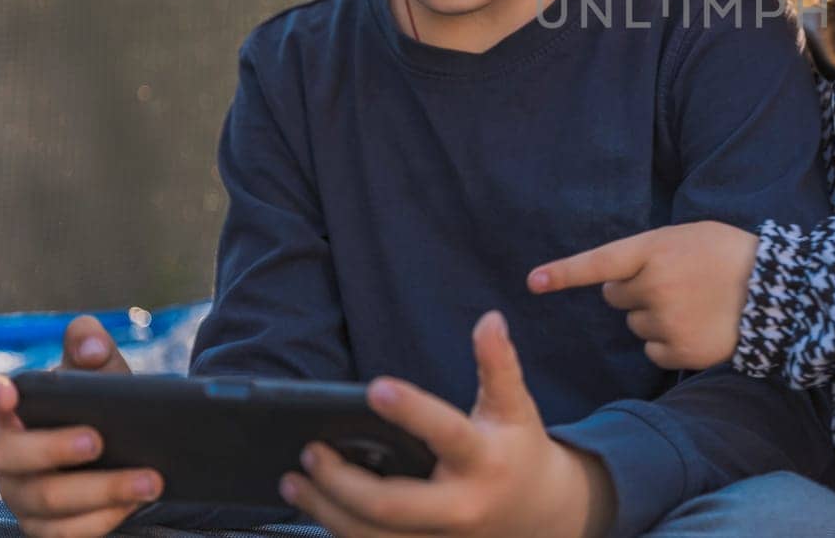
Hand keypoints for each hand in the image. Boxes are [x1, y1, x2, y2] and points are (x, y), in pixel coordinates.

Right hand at [0, 315, 160, 537]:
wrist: (121, 451)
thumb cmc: (99, 406)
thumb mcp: (102, 375)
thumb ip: (95, 350)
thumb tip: (92, 344)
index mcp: (17, 410)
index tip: (5, 391)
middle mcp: (10, 455)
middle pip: (15, 456)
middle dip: (56, 448)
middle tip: (97, 440)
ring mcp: (23, 495)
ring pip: (48, 500)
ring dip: (102, 490)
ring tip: (150, 480)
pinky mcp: (46, 527)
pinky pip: (67, 531)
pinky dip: (104, 518)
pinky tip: (136, 503)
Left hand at [281, 311, 612, 537]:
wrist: (540, 514)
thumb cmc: (518, 450)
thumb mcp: (515, 407)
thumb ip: (499, 365)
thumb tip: (490, 319)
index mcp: (485, 460)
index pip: (447, 433)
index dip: (412, 412)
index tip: (375, 388)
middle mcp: (462, 506)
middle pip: (393, 504)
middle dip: (343, 482)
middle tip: (311, 452)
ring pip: (374, 537)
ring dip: (326, 511)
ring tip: (294, 482)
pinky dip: (340, 530)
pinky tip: (317, 509)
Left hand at [528, 221, 759, 369]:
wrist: (777, 290)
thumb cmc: (731, 254)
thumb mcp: (689, 236)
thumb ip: (651, 252)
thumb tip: (617, 280)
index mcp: (654, 250)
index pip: (599, 263)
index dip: (563, 273)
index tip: (532, 283)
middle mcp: (654, 286)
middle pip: (615, 296)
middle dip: (634, 291)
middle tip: (673, 283)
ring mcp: (666, 320)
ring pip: (635, 325)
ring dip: (655, 317)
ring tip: (694, 304)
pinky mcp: (679, 351)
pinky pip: (654, 351)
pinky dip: (670, 343)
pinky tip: (698, 326)